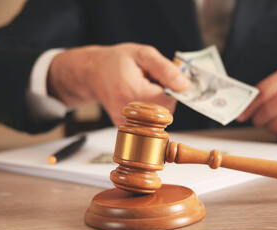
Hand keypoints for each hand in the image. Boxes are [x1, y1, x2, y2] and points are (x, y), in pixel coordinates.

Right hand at [47, 43, 189, 124]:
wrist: (92, 72)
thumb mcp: (143, 55)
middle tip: (149, 81)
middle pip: (164, 111)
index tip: (160, 76)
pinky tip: (137, 97)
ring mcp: (125, 123)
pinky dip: (147, 109)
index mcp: (133, 92)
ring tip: (142, 88)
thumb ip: (166, 69)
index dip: (170, 87)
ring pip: (157, 118)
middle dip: (163, 96)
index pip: (168, 99)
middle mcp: (128, 113)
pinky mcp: (124, 127)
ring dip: (156, 103)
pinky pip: (147, 121)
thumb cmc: (116, 61)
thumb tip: (184, 85)